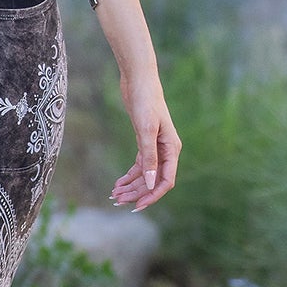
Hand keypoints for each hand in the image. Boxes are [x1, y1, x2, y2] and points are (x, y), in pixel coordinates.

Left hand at [110, 73, 180, 210]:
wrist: (138, 81)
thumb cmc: (145, 101)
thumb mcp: (146, 130)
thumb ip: (149, 157)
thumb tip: (152, 184)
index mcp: (172, 149)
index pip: (166, 180)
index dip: (153, 195)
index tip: (137, 206)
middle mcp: (166, 150)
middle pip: (153, 180)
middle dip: (136, 192)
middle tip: (117, 201)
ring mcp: (155, 147)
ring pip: (145, 175)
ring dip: (131, 186)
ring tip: (114, 195)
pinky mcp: (144, 142)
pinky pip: (139, 166)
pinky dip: (129, 176)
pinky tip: (118, 184)